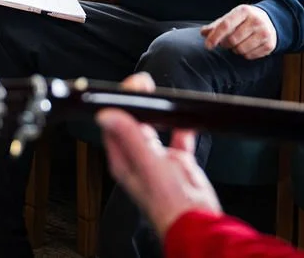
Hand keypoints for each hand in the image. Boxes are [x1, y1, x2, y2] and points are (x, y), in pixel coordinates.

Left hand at [98, 72, 222, 238]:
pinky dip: (182, 126)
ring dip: (158, 111)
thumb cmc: (168, 202)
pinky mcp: (178, 160)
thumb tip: (106, 114)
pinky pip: (179, 136)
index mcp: (123, 159)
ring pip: (153, 127)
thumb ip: (129, 137)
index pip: (114, 123)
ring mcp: (158, 159)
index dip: (119, 102)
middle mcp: (137, 158)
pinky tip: (187, 117)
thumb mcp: (147, 163)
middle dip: (138, 101)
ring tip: (163, 95)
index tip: (129, 86)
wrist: (197, 220)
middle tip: (144, 84)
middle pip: (132, 121)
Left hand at [200, 4, 276, 59]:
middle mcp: (256, 21)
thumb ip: (216, 26)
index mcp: (244, 11)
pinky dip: (245, 54)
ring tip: (238, 43)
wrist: (270, 20)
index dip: (215, 37)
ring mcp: (264, 33)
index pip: (226, 25)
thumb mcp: (231, 18)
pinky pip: (250, 56)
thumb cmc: (245, 19)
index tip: (208, 45)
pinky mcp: (269, 44)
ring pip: (241, 50)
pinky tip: (248, 46)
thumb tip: (203, 33)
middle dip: (225, 44)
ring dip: (235, 50)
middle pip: (232, 40)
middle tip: (226, 42)